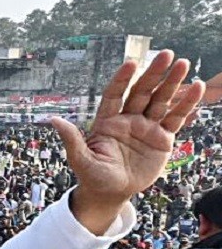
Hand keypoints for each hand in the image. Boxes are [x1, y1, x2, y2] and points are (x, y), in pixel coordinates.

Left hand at [50, 50, 203, 232]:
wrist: (111, 194)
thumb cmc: (92, 177)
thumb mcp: (80, 160)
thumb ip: (71, 139)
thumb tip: (52, 120)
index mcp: (107, 121)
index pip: (115, 95)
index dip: (122, 79)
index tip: (131, 63)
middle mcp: (128, 120)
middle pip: (142, 92)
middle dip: (154, 74)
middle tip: (167, 55)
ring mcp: (146, 127)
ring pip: (161, 101)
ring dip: (172, 83)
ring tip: (183, 65)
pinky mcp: (162, 138)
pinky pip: (175, 118)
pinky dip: (186, 104)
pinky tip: (196, 88)